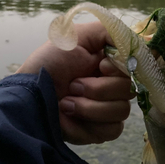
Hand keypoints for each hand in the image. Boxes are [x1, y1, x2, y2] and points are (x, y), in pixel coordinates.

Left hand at [16, 21, 134, 144]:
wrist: (29, 97)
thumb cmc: (49, 64)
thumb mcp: (76, 36)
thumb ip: (109, 31)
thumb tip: (135, 46)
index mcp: (110, 66)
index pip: (136, 69)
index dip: (119, 70)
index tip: (100, 66)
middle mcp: (113, 87)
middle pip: (129, 91)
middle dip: (98, 89)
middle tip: (74, 85)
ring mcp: (109, 111)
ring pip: (121, 111)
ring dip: (90, 107)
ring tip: (66, 102)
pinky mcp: (102, 131)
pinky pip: (113, 130)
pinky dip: (89, 123)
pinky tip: (70, 117)